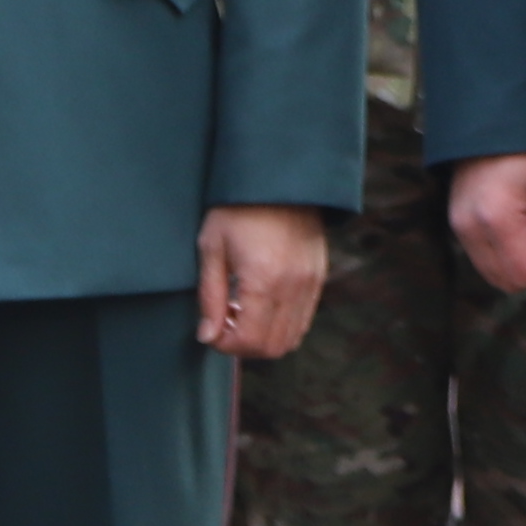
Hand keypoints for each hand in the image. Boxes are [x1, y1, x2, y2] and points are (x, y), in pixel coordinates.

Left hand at [201, 204, 331, 361]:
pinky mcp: (318, 278)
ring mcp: (310, 283)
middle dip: (243, 346)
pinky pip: (302, 320)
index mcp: (263, 278)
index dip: (225, 346)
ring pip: (290, 338)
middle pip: (272, 346)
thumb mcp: (212, 248)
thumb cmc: (237, 209)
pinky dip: (280, 325)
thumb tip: (207, 336)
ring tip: (241, 313)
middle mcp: (292, 286)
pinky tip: (260, 304)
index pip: (248, 340)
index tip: (210, 333)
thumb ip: (210, 296)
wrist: (278, 179)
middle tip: (224, 325)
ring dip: (263, 337)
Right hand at [451, 152, 525, 296]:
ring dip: (521, 258)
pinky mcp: (458, 221)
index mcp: (494, 217)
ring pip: (495, 273)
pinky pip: (485, 256)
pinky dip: (507, 250)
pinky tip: (520, 219)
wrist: (498, 110)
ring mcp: (458, 225)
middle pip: (508, 281)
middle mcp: (468, 227)